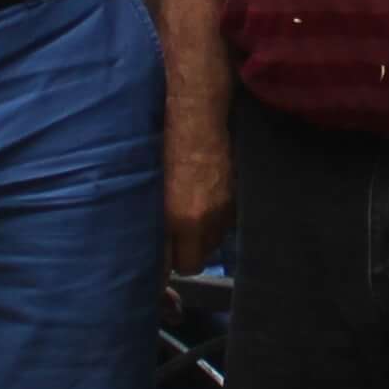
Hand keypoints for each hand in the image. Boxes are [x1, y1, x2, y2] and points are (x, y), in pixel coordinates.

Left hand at [162, 93, 233, 272]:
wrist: (196, 122)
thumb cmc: (164, 151)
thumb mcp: (151, 193)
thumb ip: (156, 228)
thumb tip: (157, 258)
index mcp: (182, 221)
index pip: (185, 266)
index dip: (174, 263)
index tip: (166, 255)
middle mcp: (207, 221)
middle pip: (200, 258)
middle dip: (187, 250)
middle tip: (175, 232)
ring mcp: (225, 210)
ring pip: (213, 241)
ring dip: (202, 234)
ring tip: (189, 210)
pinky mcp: (237, 199)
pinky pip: (225, 223)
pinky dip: (216, 217)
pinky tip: (205, 198)